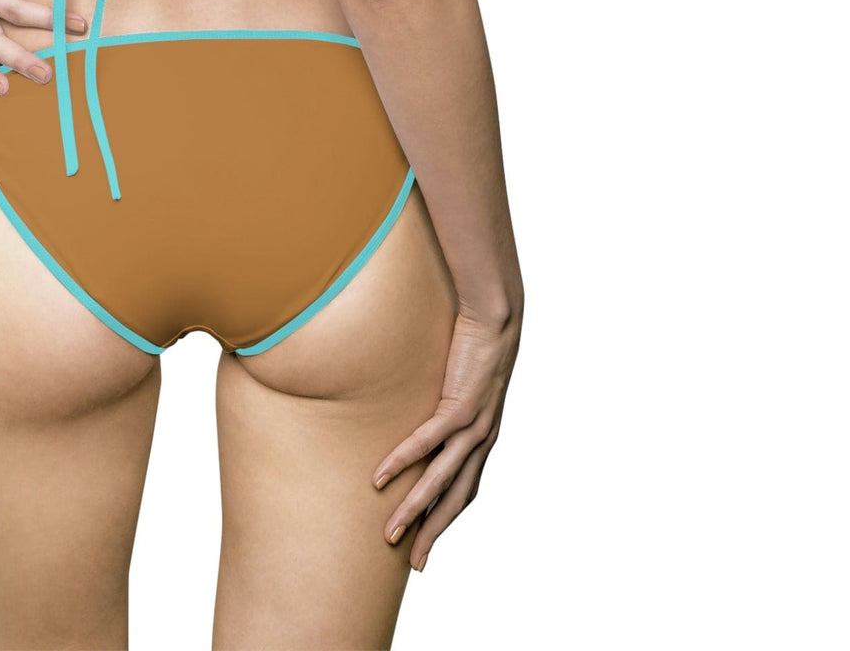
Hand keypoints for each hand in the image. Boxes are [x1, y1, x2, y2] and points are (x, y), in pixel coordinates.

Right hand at [372, 305, 521, 570]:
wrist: (497, 316)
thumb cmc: (475, 343)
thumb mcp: (461, 382)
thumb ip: (445, 402)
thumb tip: (420, 411)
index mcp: (484, 437)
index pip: (465, 491)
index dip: (445, 520)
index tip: (426, 545)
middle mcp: (483, 439)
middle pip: (456, 499)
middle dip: (434, 533)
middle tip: (413, 563)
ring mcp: (474, 425)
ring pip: (441, 480)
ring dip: (415, 509)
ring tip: (391, 532)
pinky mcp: (461, 405)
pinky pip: (428, 441)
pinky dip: (404, 461)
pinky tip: (381, 478)